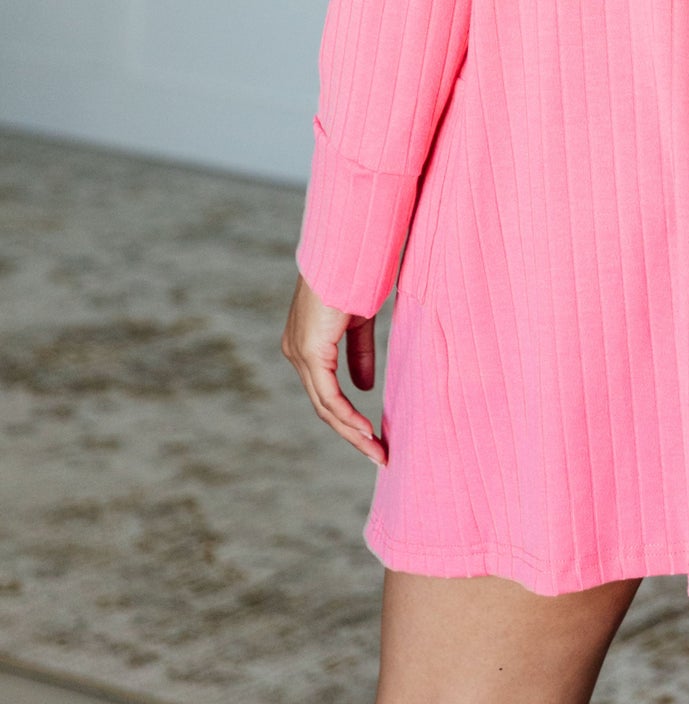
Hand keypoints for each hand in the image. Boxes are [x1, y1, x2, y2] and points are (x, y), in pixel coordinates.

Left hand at [281, 273, 386, 466]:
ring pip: (325, 407)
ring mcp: (300, 353)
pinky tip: (365, 430)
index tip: (373, 436)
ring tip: (377, 451)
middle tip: (378, 454)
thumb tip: (364, 388)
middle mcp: (296, 353)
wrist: (347, 249)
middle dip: (352, 434)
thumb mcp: (360, 324)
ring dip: (353, 432)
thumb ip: (359, 355)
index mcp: (306, 346)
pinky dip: (348, 416)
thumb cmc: (355, 276)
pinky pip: (328, 395)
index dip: (349, 418)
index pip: (325, 393)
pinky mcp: (310, 350)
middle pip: (323, 407)